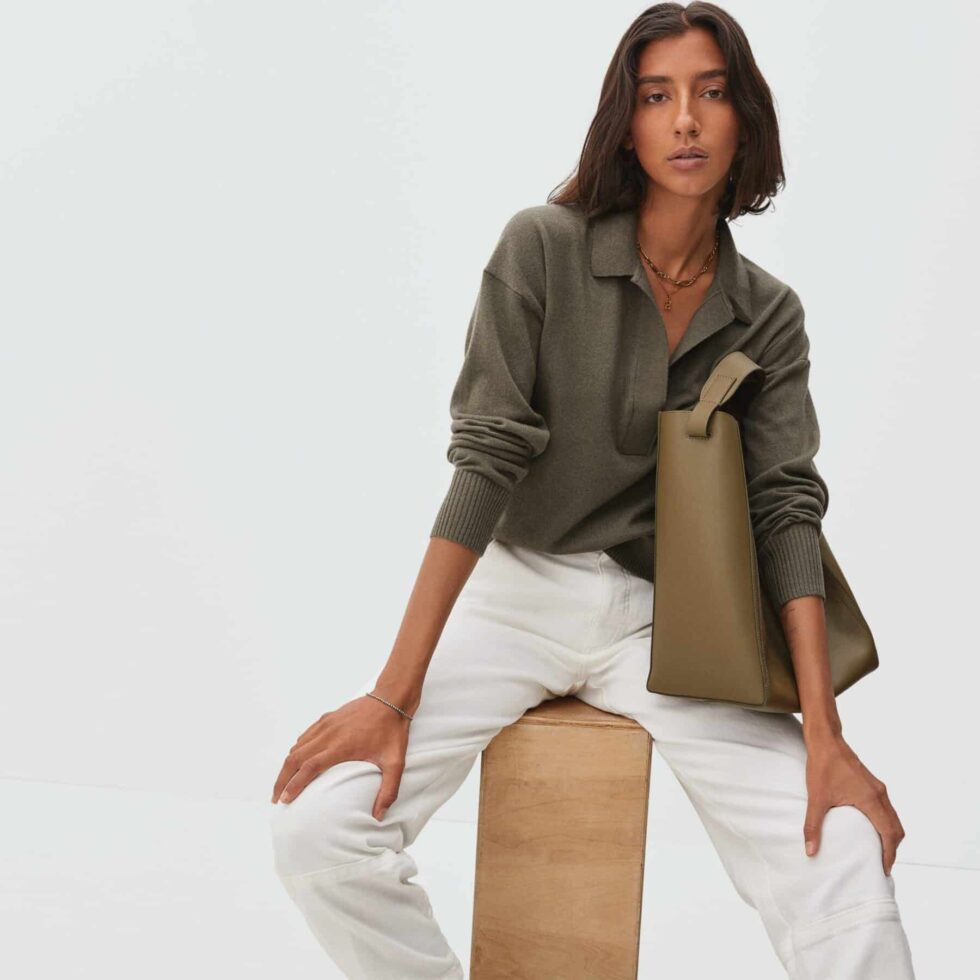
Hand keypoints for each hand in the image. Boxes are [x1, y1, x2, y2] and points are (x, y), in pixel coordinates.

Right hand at [271, 694, 410, 820]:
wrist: (391, 699)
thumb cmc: (392, 731)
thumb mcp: (395, 763)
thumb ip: (388, 791)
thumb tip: (379, 816)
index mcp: (341, 747)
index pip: (309, 768)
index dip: (294, 785)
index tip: (285, 800)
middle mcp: (328, 735)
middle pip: (295, 759)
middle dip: (282, 780)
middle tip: (276, 798)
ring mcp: (326, 725)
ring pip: (297, 747)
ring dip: (287, 766)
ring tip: (283, 783)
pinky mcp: (327, 718)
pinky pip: (305, 736)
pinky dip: (296, 750)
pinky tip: (296, 760)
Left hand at [802, 731, 905, 875]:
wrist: (826, 739)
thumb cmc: (822, 766)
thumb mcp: (817, 798)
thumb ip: (813, 826)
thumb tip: (810, 851)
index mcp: (872, 800)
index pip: (890, 833)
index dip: (889, 854)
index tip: (883, 870)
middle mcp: (880, 794)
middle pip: (896, 829)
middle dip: (892, 849)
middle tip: (881, 865)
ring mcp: (878, 788)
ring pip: (893, 818)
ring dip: (890, 836)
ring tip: (878, 851)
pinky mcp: (872, 784)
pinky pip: (886, 809)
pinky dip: (885, 824)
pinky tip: (871, 829)